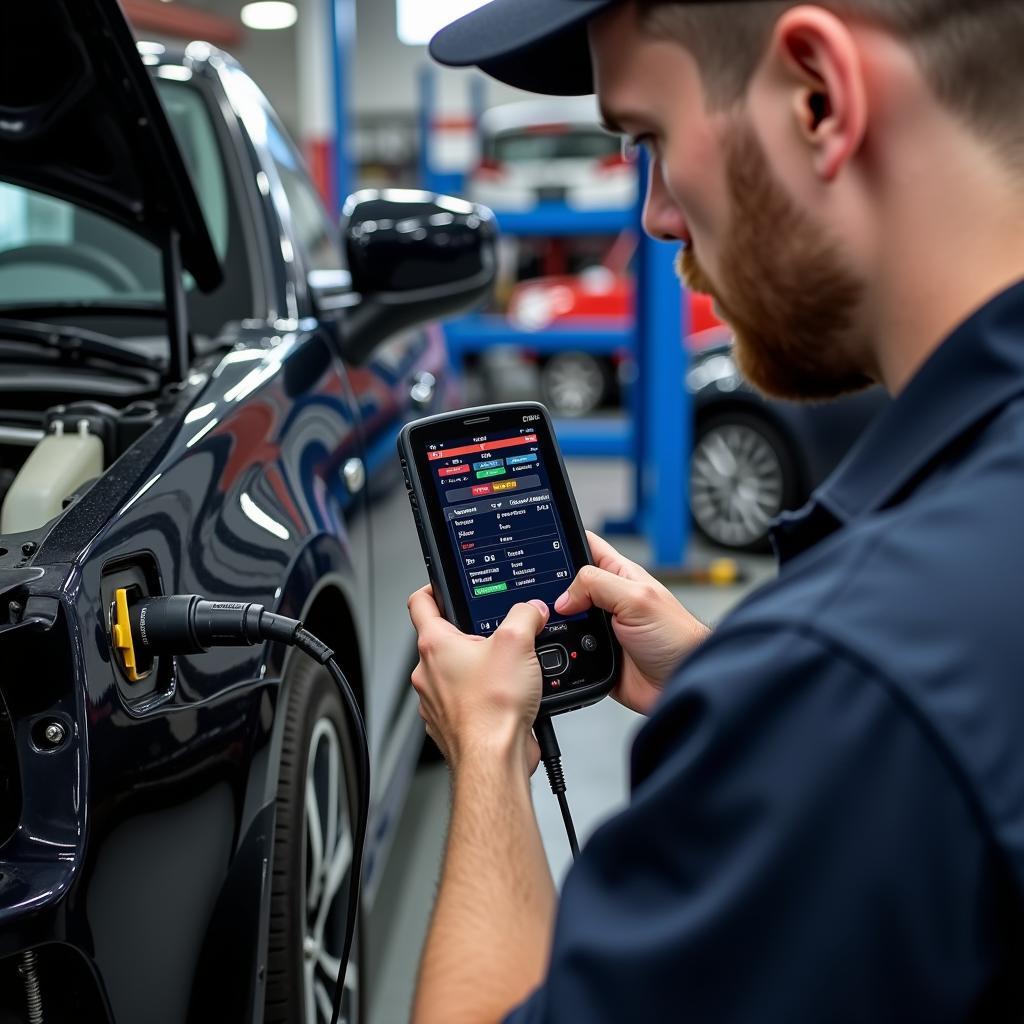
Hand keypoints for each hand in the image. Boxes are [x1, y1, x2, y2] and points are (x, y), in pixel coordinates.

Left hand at [408, 587, 549, 773]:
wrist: (494, 759)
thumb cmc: (493, 709)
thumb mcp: (518, 643)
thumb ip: (526, 615)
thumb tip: (532, 609)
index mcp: (435, 644)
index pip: (421, 601)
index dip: (433, 586)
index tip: (444, 584)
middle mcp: (429, 672)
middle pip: (445, 639)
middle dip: (473, 634)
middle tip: (498, 634)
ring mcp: (437, 700)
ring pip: (457, 672)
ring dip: (480, 667)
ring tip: (508, 670)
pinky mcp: (453, 723)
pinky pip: (466, 699)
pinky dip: (484, 695)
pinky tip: (507, 696)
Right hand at [554, 532, 709, 714]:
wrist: (681, 683)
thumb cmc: (677, 637)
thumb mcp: (638, 599)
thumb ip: (598, 585)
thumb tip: (564, 595)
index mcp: (619, 576)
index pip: (587, 547)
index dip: (566, 542)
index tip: (542, 545)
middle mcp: (607, 600)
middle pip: (567, 585)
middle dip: (552, 588)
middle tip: (541, 595)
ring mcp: (599, 629)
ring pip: (563, 619)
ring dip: (556, 623)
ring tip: (549, 624)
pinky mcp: (593, 656)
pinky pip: (568, 649)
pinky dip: (561, 650)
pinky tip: (559, 651)